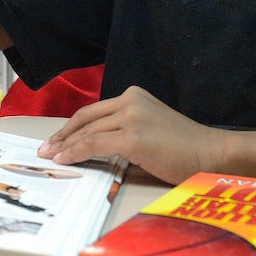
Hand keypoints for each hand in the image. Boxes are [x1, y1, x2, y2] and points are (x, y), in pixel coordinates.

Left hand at [36, 86, 220, 184]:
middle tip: (45, 148)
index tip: (56, 139)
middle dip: (62, 136)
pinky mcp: (133, 136)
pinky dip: (76, 153)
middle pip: (86, 119)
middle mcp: (130, 100)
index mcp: (133, 95)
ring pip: (87, 132)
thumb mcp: (149, 126)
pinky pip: (95, 144)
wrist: (210, 152)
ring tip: (50, 156)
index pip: (93, 111)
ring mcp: (131, 117)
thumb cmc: (183, 147)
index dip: (71, 126)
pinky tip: (65, 159)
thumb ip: (124, 127)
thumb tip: (94, 143)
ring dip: (65, 146)